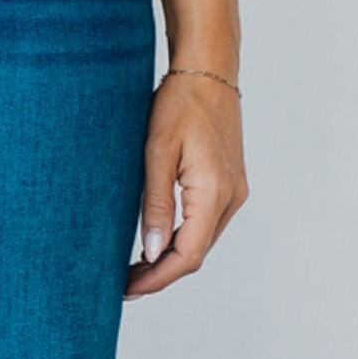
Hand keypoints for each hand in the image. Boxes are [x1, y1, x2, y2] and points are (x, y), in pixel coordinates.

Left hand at [125, 71, 248, 298]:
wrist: (208, 69)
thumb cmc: (180, 103)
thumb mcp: (157, 154)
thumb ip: (155, 206)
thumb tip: (151, 252)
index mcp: (214, 193)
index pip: (187, 255)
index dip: (157, 278)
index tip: (127, 289)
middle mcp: (231, 198)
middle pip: (195, 255)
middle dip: (159, 274)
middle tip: (123, 283)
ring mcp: (234, 192)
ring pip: (200, 242)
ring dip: (169, 259)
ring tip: (133, 267)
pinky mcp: (229, 185)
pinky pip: (204, 225)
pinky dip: (180, 240)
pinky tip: (155, 241)